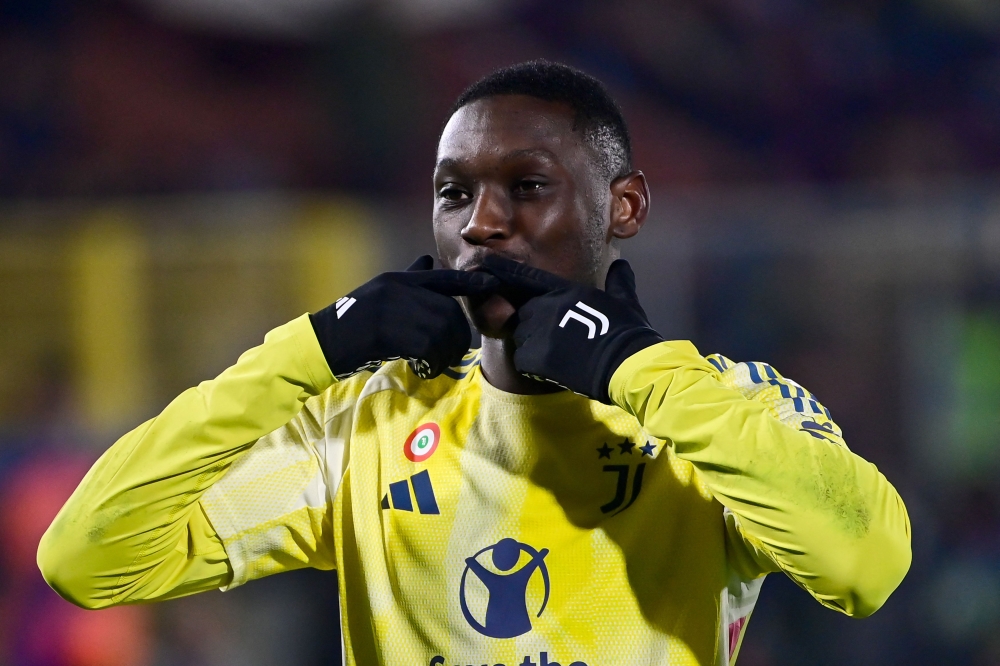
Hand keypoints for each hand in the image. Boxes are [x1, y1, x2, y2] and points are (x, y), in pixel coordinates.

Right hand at [310, 256, 498, 379]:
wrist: (323, 343)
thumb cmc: (353, 322)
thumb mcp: (380, 294)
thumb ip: (408, 281)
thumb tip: (427, 261)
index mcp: (397, 280)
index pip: (443, 277)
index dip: (470, 281)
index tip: (492, 284)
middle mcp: (397, 290)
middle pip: (448, 311)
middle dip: (457, 336)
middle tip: (451, 354)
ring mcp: (392, 310)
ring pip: (440, 330)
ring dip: (444, 353)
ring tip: (434, 364)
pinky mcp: (387, 333)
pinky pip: (426, 347)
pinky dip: (430, 363)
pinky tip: (422, 369)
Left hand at [481, 255, 663, 402]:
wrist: (625, 366)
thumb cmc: (628, 332)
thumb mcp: (625, 301)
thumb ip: (618, 282)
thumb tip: (621, 265)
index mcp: (566, 290)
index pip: (528, 277)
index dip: (506, 271)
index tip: (485, 263)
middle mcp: (546, 306)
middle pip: (525, 312)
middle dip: (534, 324)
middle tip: (556, 340)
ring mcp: (537, 331)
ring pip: (522, 336)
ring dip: (533, 345)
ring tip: (558, 357)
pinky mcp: (532, 356)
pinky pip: (522, 358)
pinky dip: (533, 365)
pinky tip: (553, 370)